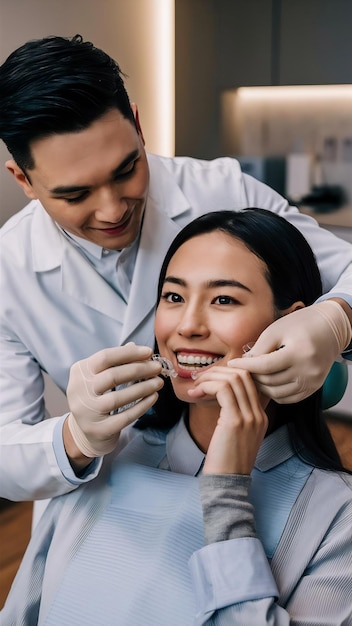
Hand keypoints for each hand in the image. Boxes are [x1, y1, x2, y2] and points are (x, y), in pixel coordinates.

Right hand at [66, 343, 162, 456]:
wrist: (84, 431)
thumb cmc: (96, 397)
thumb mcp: (99, 376)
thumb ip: (115, 361)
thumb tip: (136, 347)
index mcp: (80, 372)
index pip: (105, 357)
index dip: (128, 353)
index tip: (148, 352)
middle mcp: (79, 391)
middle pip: (113, 376)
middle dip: (139, 370)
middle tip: (158, 368)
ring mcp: (87, 412)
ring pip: (119, 397)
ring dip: (143, 388)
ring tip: (158, 382)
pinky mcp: (99, 430)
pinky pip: (125, 417)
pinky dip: (142, 406)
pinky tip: (153, 397)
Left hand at [188, 367, 267, 474]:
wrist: (227, 483)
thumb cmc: (225, 461)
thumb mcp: (236, 434)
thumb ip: (234, 414)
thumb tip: (217, 392)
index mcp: (260, 416)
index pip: (249, 380)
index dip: (227, 373)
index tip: (209, 379)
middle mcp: (258, 414)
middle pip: (243, 374)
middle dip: (218, 371)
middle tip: (199, 378)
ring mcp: (249, 417)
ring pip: (232, 379)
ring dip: (209, 377)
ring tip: (195, 386)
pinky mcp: (235, 421)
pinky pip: (222, 389)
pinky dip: (207, 386)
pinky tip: (196, 394)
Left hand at [227, 301, 351, 403]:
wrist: (330, 328)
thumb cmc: (301, 324)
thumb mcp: (277, 330)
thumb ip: (259, 348)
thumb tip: (243, 364)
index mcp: (299, 353)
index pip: (264, 366)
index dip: (245, 365)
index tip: (232, 362)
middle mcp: (308, 371)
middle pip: (270, 381)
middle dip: (252, 375)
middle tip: (241, 369)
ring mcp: (312, 382)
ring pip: (277, 393)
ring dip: (261, 386)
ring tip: (252, 375)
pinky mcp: (314, 388)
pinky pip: (288, 398)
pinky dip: (274, 393)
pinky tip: (267, 382)